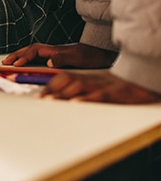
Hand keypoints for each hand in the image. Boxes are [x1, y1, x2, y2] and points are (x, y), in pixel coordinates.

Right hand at [3, 42, 115, 68]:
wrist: (102, 53)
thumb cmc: (91, 56)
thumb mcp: (78, 58)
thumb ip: (62, 58)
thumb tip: (48, 62)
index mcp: (54, 50)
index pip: (33, 52)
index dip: (24, 57)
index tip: (16, 65)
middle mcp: (51, 50)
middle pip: (29, 50)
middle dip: (16, 55)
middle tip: (5, 62)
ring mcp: (53, 53)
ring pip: (31, 52)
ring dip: (20, 56)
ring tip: (10, 61)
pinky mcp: (56, 57)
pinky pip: (36, 56)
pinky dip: (27, 58)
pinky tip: (25, 62)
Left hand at [43, 71, 160, 103]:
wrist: (140, 81)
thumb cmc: (117, 85)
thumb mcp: (98, 83)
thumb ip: (82, 89)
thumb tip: (67, 99)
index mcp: (87, 77)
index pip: (64, 77)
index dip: (51, 85)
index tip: (40, 95)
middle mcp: (91, 79)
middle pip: (67, 81)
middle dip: (52, 90)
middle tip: (40, 99)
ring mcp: (101, 85)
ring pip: (79, 87)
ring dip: (63, 93)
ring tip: (51, 100)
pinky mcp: (112, 93)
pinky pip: (97, 95)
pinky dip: (86, 99)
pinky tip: (75, 103)